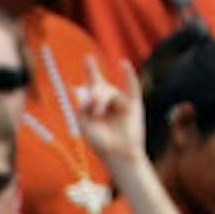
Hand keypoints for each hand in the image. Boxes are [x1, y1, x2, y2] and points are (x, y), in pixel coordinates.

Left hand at [76, 57, 147, 172]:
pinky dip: (128, 75)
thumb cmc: (101, 143)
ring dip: (101, 99)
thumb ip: (82, 105)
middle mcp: (108, 102)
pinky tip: (123, 64)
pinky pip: (132, 86)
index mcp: (95, 106)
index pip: (92, 85)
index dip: (90, 71)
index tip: (88, 58)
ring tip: (99, 113)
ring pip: (110, 91)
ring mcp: (121, 102)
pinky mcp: (134, 105)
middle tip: (92, 109)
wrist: (119, 155)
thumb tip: (81, 87)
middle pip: (99, 87)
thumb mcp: (84, 124)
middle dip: (93, 94)